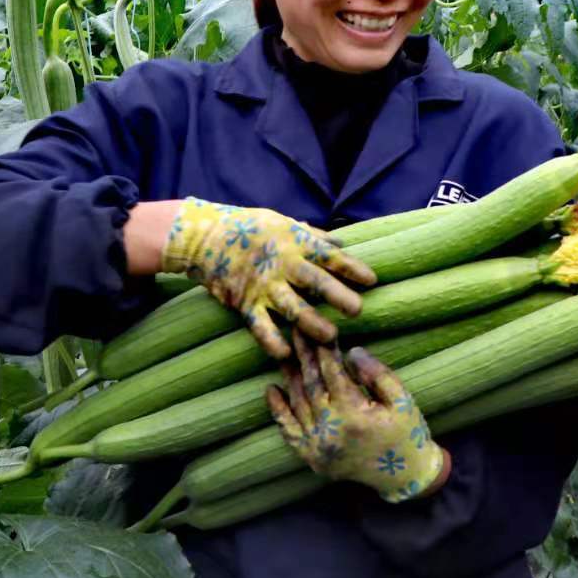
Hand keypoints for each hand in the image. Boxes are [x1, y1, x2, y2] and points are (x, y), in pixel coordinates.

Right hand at [160, 198, 375, 356]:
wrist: (205, 236)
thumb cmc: (249, 227)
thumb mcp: (283, 222)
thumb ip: (312, 235)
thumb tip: (340, 242)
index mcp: (294, 242)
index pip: (328, 255)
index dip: (351, 267)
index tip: (371, 280)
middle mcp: (281, 263)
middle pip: (314, 281)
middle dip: (337, 295)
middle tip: (357, 310)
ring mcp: (263, 285)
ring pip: (291, 307)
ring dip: (311, 323)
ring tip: (331, 336)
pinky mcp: (244, 302)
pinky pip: (259, 325)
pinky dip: (271, 340)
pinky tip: (285, 354)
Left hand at [266, 332, 448, 502]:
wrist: (404, 477)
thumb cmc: (407, 433)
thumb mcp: (402, 399)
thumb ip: (377, 374)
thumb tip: (351, 351)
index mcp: (354, 414)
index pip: (332, 372)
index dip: (323, 348)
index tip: (317, 328)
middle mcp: (330, 430)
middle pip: (311, 383)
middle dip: (304, 354)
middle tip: (296, 329)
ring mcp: (318, 446)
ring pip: (298, 403)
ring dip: (290, 376)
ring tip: (285, 352)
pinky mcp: (312, 457)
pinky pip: (289, 432)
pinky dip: (278, 411)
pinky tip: (272, 389)